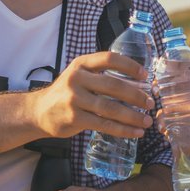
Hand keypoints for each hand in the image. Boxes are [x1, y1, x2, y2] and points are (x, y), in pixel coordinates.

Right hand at [29, 52, 152, 138]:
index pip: (109, 58)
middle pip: (113, 86)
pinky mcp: (74, 118)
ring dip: (132, 116)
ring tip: (147, 121)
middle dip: (136, 95)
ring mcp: (74, 99)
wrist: (39, 111)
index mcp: (81, 64)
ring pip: (110, 108)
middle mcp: (77, 79)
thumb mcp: (79, 76)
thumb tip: (137, 83)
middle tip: (150, 103)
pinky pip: (103, 124)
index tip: (145, 75)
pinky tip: (135, 132)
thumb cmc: (66, 93)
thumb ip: (101, 75)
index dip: (129, 65)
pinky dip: (122, 130)